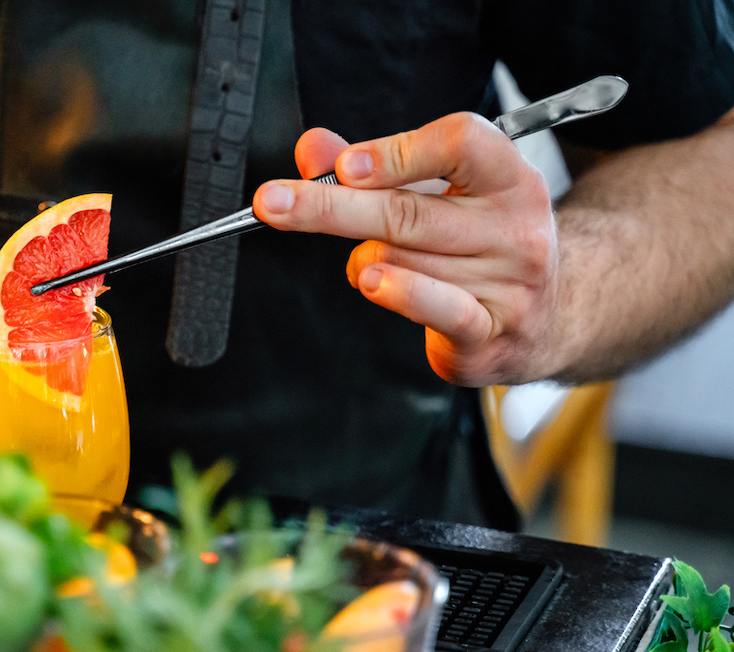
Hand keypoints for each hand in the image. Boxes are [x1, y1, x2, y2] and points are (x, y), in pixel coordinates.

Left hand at [252, 115, 559, 386]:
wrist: (552, 313)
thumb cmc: (479, 242)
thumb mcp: (437, 192)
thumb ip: (371, 168)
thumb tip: (312, 149)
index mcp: (507, 177)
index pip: (460, 143)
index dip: (396, 153)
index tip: (346, 166)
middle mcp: (516, 226)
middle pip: (408, 210)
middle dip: (329, 206)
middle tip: (273, 202)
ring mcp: (510, 282)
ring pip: (402, 261)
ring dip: (363, 260)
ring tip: (369, 264)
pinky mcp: (492, 332)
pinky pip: (438, 308)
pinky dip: (398, 293)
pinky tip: (372, 282)